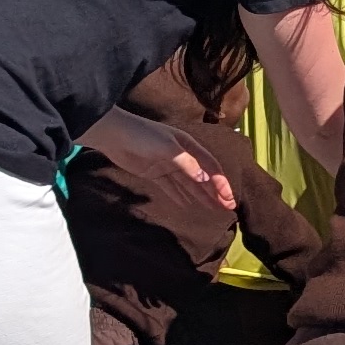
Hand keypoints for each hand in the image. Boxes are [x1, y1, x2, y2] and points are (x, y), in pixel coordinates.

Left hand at [77, 106, 237, 240]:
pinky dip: (180, 195)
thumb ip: (186, 164)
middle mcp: (182, 156)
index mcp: (189, 146)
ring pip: (189, 183)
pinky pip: (172, 187)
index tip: (229, 199)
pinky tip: (187, 204)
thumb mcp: (168, 148)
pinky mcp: (155, 173)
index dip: (221, 183)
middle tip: (228, 208)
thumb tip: (205, 179)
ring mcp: (168, 165)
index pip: (210, 167)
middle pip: (202, 177)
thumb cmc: (143, 136)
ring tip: (213, 209)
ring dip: (201, 195)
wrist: (115, 135)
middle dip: (215, 192)